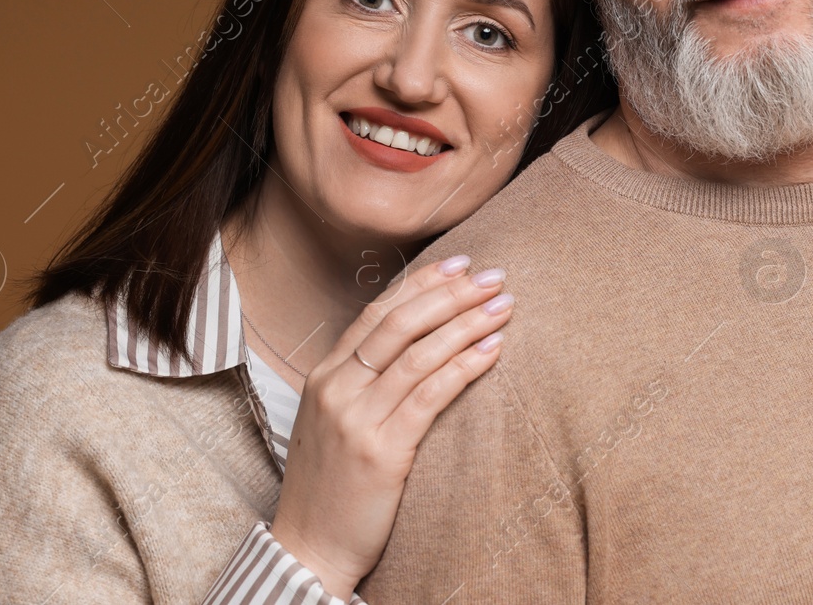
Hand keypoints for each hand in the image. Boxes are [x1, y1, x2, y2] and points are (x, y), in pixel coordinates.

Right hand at [267, 254, 512, 597]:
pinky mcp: (381, 451)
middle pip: (401, 323)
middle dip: (452, 293)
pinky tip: (493, 351)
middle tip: (493, 276)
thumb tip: (414, 345)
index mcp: (323, 376)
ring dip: (467, 323)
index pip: (377, 313)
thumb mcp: (335, 423)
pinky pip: (429, 395)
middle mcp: (336, 389)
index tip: (460, 264)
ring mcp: (356, 418)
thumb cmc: (331, 487)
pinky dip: (464, 366)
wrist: (308, 549)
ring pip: (419, 353)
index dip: (422, 284)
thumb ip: (362, 383)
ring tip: (504, 307)